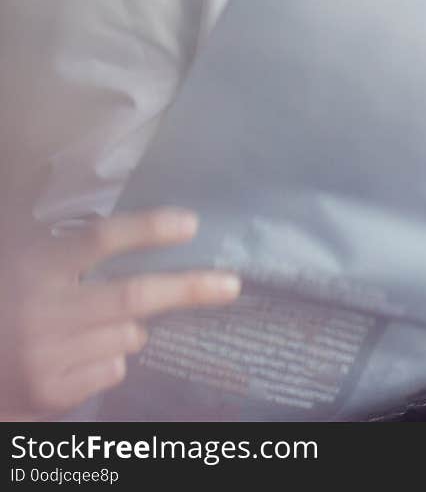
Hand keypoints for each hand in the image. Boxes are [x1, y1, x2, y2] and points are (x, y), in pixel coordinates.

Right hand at [2, 208, 240, 415]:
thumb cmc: (3, 292)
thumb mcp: (21, 252)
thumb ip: (59, 233)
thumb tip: (108, 203)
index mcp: (37, 264)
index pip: (102, 240)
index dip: (148, 229)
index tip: (191, 223)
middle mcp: (44, 309)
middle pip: (134, 296)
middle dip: (188, 288)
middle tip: (231, 284)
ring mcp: (48, 357)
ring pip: (128, 337)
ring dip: (132, 326)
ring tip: (101, 320)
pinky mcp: (51, 394)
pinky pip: (111, 371)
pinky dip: (111, 358)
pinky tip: (80, 352)